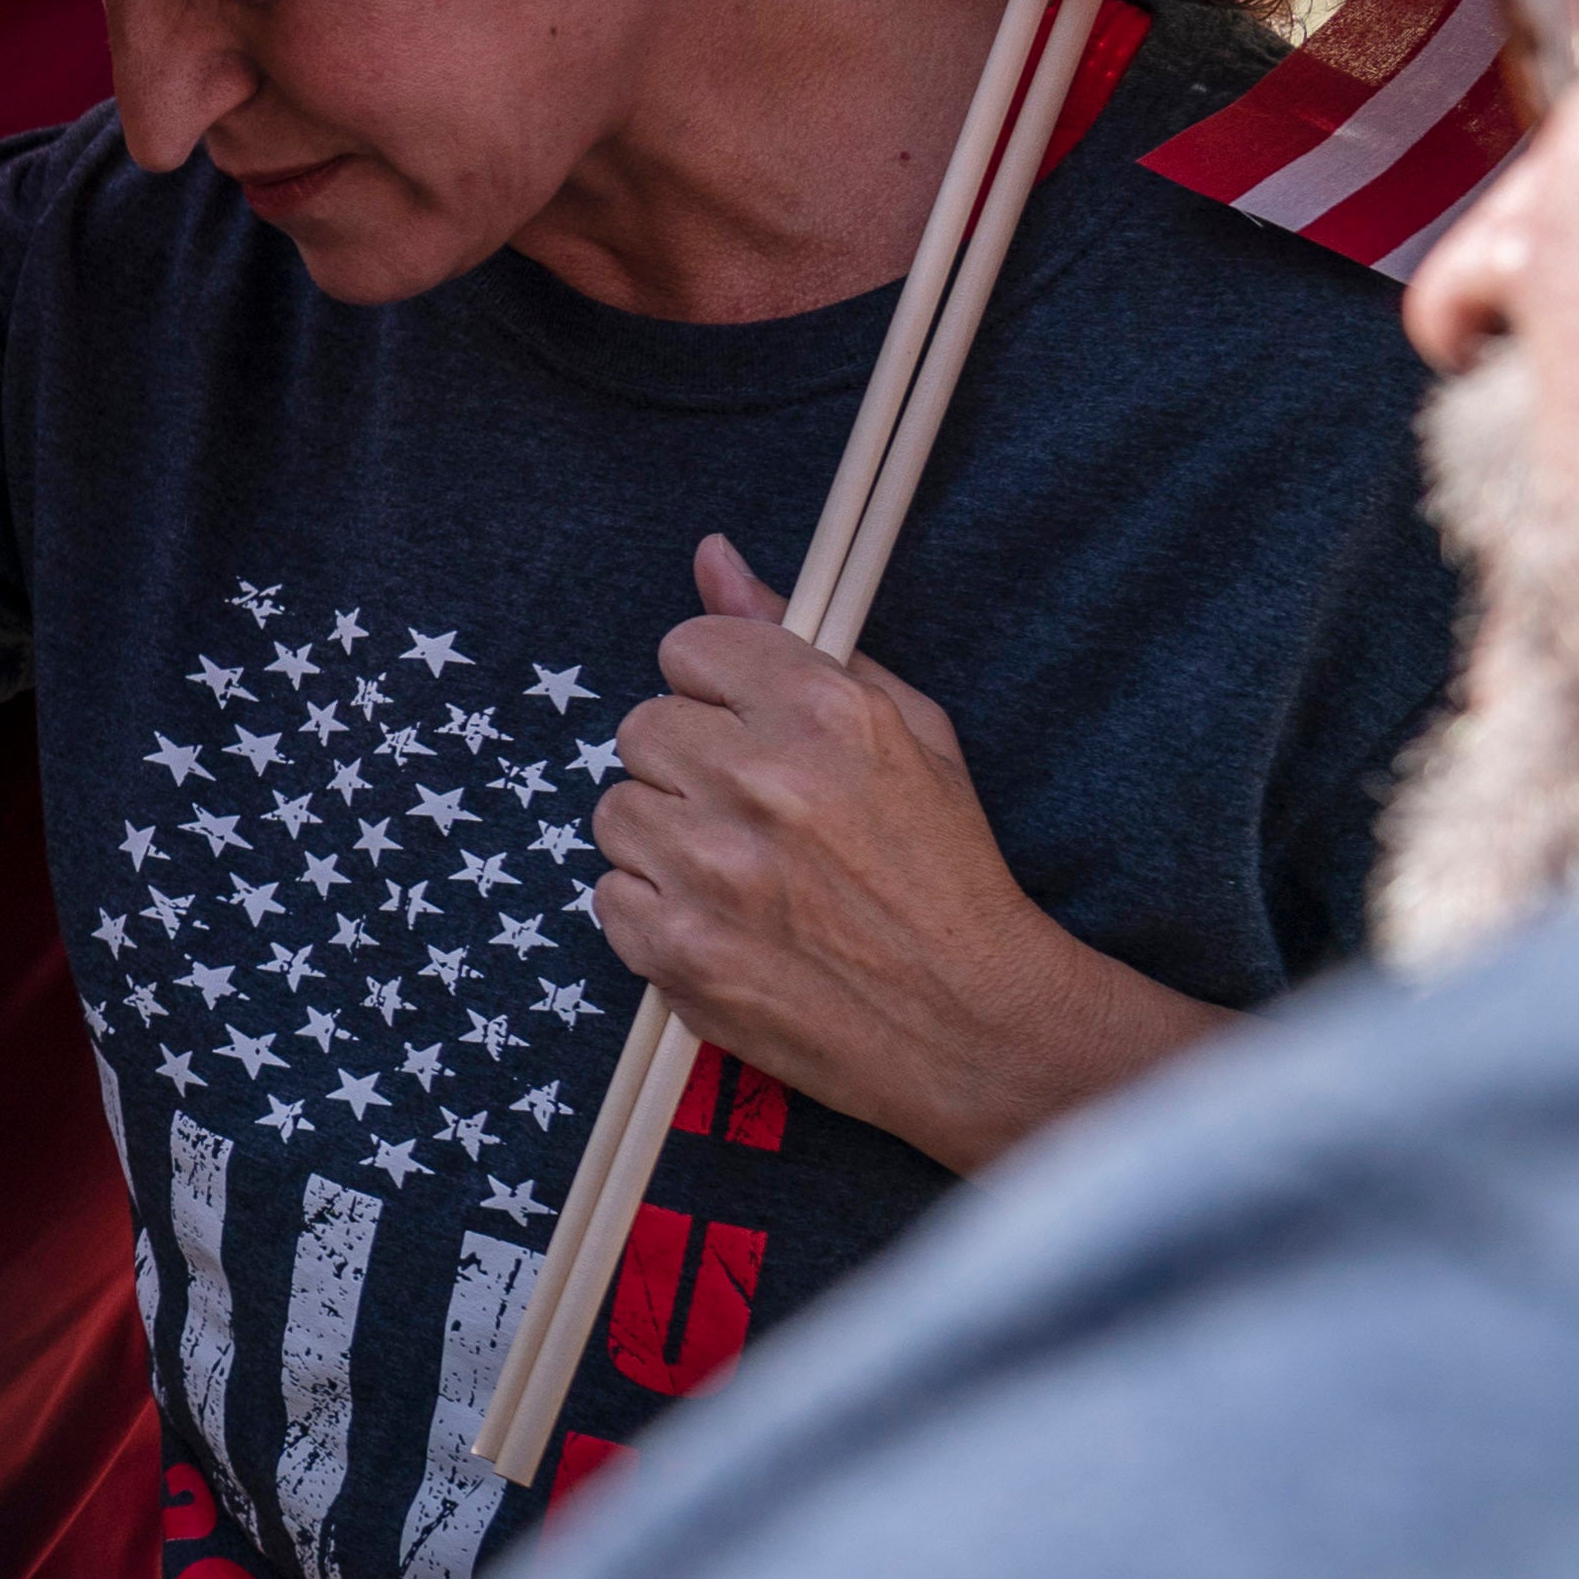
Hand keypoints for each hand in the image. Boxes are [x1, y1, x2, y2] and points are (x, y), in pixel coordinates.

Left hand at [586, 537, 1214, 1172]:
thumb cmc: (944, 871)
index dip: (715, 688)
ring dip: (666, 836)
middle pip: (643, 727)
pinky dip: (654, 910)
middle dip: (689, 763)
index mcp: (822, 712)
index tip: (747, 726)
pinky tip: (722, 923)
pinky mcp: (676, 949)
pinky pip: (609, 894)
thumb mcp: (905, 730)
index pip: (689, 647)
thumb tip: (712, 557)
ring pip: (618, 809)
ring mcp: (709, 870)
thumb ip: (795, 638)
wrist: (970, 1021)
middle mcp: (759, 781)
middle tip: (754, 812)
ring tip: (741, 872)